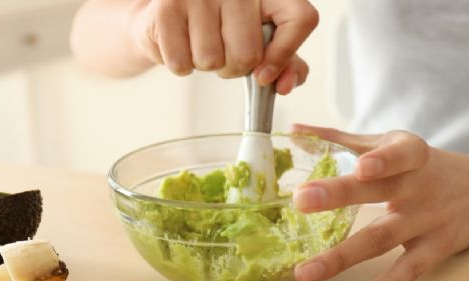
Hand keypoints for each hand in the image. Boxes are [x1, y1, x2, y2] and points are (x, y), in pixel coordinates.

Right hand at [127, 0, 317, 93]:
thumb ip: (286, 64)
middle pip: (248, 55)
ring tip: (201, 43)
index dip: (285, 54)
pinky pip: (181, 63)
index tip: (265, 75)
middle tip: (225, 51)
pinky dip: (181, 65)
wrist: (168, 13)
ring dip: (206, 65)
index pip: (300, 19)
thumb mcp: (261, 41)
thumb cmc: (222, 28)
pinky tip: (182, 44)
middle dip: (234, 68)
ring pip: (212, 61)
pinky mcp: (168, 7)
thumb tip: (285, 84)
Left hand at [291, 125, 468, 280]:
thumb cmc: (423, 165)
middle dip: (339, 194)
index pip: (400, 154)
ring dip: (342, 255)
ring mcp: (428, 219)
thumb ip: (341, 139)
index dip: (382, 160)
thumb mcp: (392, 143)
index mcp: (410, 154)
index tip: (359, 166)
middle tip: (300, 200)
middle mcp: (420, 185)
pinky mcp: (436, 248)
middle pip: (379, 191)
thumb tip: (294, 130)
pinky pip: (412, 268)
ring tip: (306, 272)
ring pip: (383, 237)